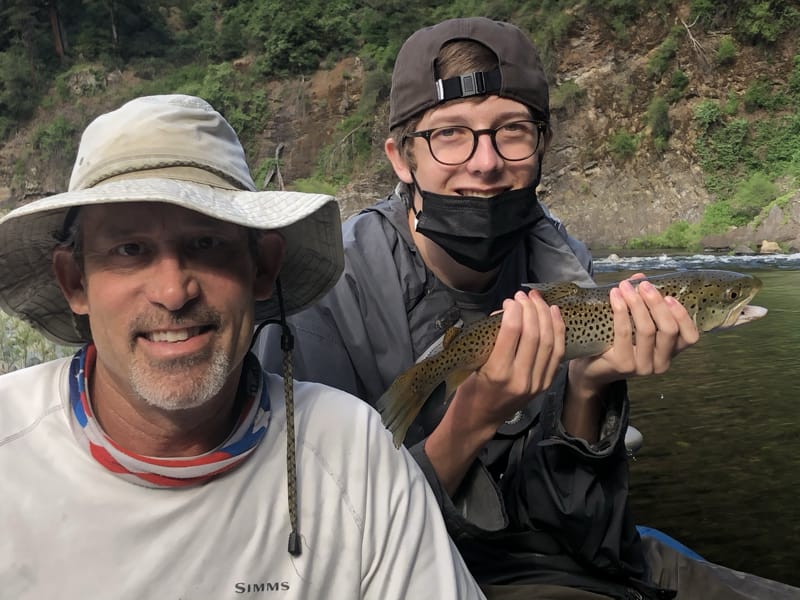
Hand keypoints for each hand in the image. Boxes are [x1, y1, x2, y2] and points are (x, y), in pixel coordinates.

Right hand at [425, 289, 564, 495]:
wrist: (480, 420)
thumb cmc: (470, 390)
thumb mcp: (473, 363)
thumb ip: (490, 338)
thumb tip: (505, 313)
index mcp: (498, 372)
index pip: (513, 332)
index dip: (514, 310)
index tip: (509, 300)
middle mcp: (521, 378)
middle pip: (534, 335)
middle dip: (531, 309)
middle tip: (524, 295)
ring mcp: (536, 383)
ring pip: (549, 342)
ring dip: (545, 316)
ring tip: (538, 299)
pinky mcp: (545, 385)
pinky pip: (557, 353)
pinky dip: (558, 331)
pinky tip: (554, 314)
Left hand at [570, 273, 699, 392]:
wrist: (592, 367)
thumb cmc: (617, 342)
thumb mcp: (634, 323)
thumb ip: (641, 301)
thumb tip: (640, 276)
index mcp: (671, 352)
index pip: (690, 337)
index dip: (682, 315)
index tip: (668, 296)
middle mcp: (661, 363)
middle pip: (668, 330)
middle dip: (656, 303)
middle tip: (643, 286)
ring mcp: (643, 367)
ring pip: (647, 330)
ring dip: (636, 304)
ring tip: (624, 287)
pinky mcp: (623, 365)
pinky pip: (625, 333)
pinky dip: (621, 311)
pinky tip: (615, 297)